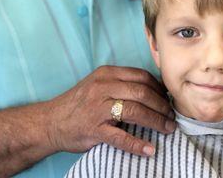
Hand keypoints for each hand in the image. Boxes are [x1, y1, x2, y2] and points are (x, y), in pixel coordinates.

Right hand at [46, 66, 175, 155]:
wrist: (50, 121)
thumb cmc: (79, 102)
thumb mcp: (98, 83)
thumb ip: (121, 83)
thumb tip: (154, 89)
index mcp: (107, 74)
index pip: (141, 76)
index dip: (159, 88)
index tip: (167, 97)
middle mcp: (103, 87)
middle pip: (141, 93)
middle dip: (161, 105)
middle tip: (171, 115)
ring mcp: (98, 108)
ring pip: (135, 111)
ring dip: (156, 121)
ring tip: (168, 129)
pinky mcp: (94, 130)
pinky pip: (120, 137)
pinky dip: (137, 144)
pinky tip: (149, 149)